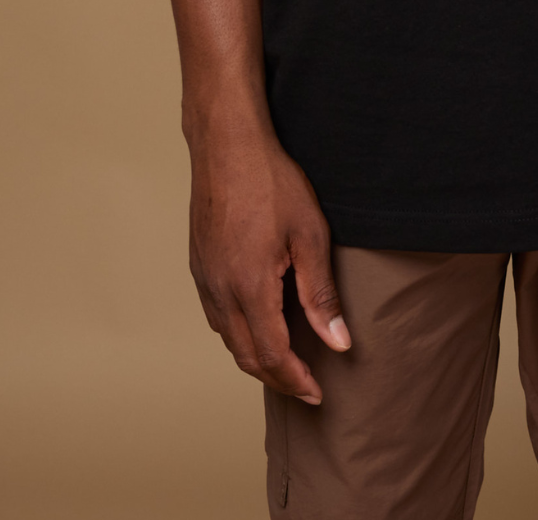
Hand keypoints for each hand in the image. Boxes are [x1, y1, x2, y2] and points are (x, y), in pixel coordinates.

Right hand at [188, 124, 350, 403]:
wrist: (228, 146)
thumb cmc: (272, 183)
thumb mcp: (310, 235)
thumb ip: (320, 295)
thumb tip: (338, 342)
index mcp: (249, 287)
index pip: (272, 355)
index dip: (296, 380)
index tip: (317, 393)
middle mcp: (220, 291)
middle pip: (246, 355)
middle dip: (277, 378)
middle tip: (306, 387)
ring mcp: (204, 279)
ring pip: (228, 339)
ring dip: (256, 358)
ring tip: (287, 362)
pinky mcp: (199, 265)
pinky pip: (217, 316)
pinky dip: (239, 333)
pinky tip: (258, 324)